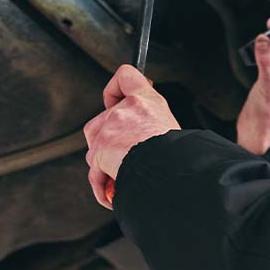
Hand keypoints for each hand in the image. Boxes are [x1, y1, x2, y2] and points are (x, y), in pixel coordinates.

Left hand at [84, 65, 180, 208]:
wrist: (171, 172)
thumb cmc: (176, 156)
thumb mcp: (168, 126)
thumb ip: (149, 120)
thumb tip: (145, 125)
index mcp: (146, 100)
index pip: (125, 76)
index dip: (115, 89)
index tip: (115, 101)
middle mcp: (126, 110)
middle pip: (100, 120)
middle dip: (105, 141)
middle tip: (120, 156)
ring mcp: (110, 130)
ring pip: (94, 147)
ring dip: (102, 163)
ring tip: (118, 175)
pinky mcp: (100, 150)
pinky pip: (95, 172)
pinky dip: (102, 184)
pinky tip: (112, 193)